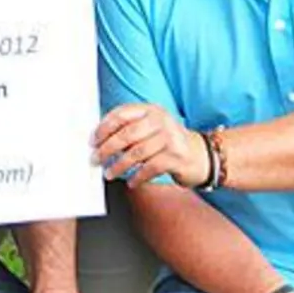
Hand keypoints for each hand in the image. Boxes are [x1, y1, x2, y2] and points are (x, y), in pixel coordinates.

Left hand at [93, 103, 207, 187]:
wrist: (200, 156)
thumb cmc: (167, 142)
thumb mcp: (151, 128)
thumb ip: (129, 129)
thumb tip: (100, 141)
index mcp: (150, 110)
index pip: (122, 114)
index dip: (104, 127)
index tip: (93, 141)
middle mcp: (161, 120)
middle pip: (127, 134)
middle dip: (107, 148)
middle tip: (96, 159)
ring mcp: (170, 138)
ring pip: (137, 153)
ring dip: (119, 166)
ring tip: (109, 173)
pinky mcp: (176, 157)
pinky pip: (150, 168)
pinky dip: (138, 177)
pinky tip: (131, 182)